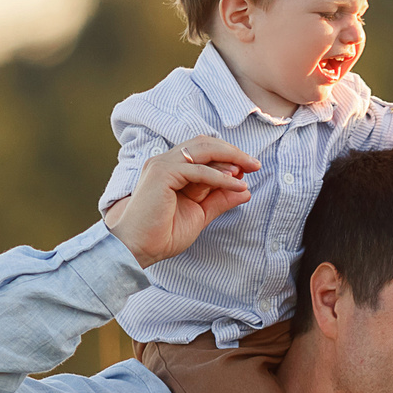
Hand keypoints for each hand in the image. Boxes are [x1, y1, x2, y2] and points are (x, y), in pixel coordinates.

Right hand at [111, 137, 258, 268]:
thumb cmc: (163, 234)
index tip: (249, 171)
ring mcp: (162, 165)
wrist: (138, 248)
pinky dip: (219, 176)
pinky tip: (235, 185)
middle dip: (232, 152)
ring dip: (229, 158)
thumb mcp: (200, 214)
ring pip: (202, 151)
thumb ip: (220, 200)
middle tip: (254, 164)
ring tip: (249, 169)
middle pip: (205, 144)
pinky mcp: (161, 173)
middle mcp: (166, 162)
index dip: (228, 158)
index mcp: (173, 169)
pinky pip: (197, 169)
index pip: (205, 153)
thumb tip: (246, 190)